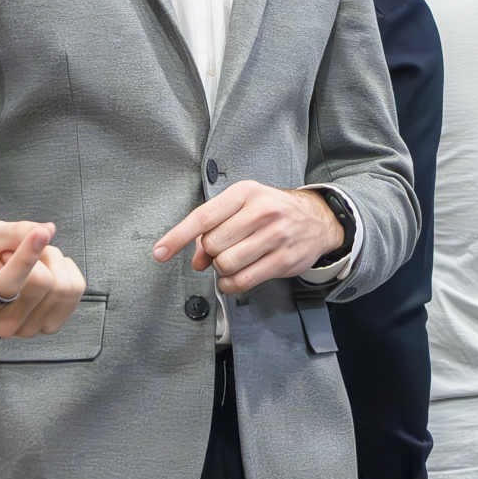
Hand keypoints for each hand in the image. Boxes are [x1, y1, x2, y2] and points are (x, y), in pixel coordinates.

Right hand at [0, 219, 86, 337]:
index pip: (8, 283)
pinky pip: (76, 290)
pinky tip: (48, 272)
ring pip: (63, 287)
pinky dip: (66, 272)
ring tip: (35, 264)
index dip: (27, 256)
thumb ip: (16, 232)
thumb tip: (48, 230)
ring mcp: (28, 329)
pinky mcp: (50, 327)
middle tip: (23, 252)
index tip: (40, 233)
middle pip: (42, 281)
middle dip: (41, 253)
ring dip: (54, 262)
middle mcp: (3, 323)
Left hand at [154, 182, 342, 295]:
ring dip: (222, 270)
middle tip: (222, 250)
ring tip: (232, 262)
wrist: (317, 219)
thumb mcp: (242, 207)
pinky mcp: (284, 260)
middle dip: (211, 254)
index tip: (160, 252)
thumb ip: (214, 229)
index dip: (177, 237)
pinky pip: (243, 281)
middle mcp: (261, 211)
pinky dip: (231, 285)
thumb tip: (197, 259)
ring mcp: (275, 236)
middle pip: (213, 245)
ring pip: (227, 265)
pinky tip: (234, 278)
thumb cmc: (272, 210)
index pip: (203, 217)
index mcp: (245, 193)